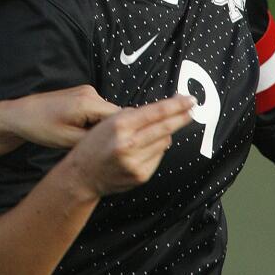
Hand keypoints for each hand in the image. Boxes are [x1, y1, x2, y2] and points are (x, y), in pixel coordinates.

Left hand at [7, 85, 120, 148]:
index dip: (121, 135)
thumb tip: (116, 144)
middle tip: (100, 148)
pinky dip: (94, 122)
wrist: (21, 114)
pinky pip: (99, 110)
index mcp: (88, 102)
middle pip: (115, 115)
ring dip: (101, 128)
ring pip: (107, 114)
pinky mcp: (83, 95)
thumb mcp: (69, 140)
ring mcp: (87, 92)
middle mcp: (91, 92)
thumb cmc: (41, 127)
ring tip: (86, 139)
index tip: (117, 150)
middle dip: (111, 132)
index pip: (121, 118)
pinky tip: (82, 131)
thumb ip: (95, 140)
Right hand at [64, 95, 194, 198]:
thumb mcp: (106, 122)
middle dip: (181, 116)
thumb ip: (132, 116)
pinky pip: (158, 156)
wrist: (82, 176)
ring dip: (166, 133)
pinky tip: (147, 146)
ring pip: (164, 142)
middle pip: (164, 127)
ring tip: (159, 128)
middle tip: (192, 106)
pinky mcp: (141, 175)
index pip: (155, 112)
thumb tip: (160, 110)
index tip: (188, 99)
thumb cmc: (94, 145)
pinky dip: (157, 148)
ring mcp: (136, 162)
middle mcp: (128, 144)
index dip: (175, 105)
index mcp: (119, 126)